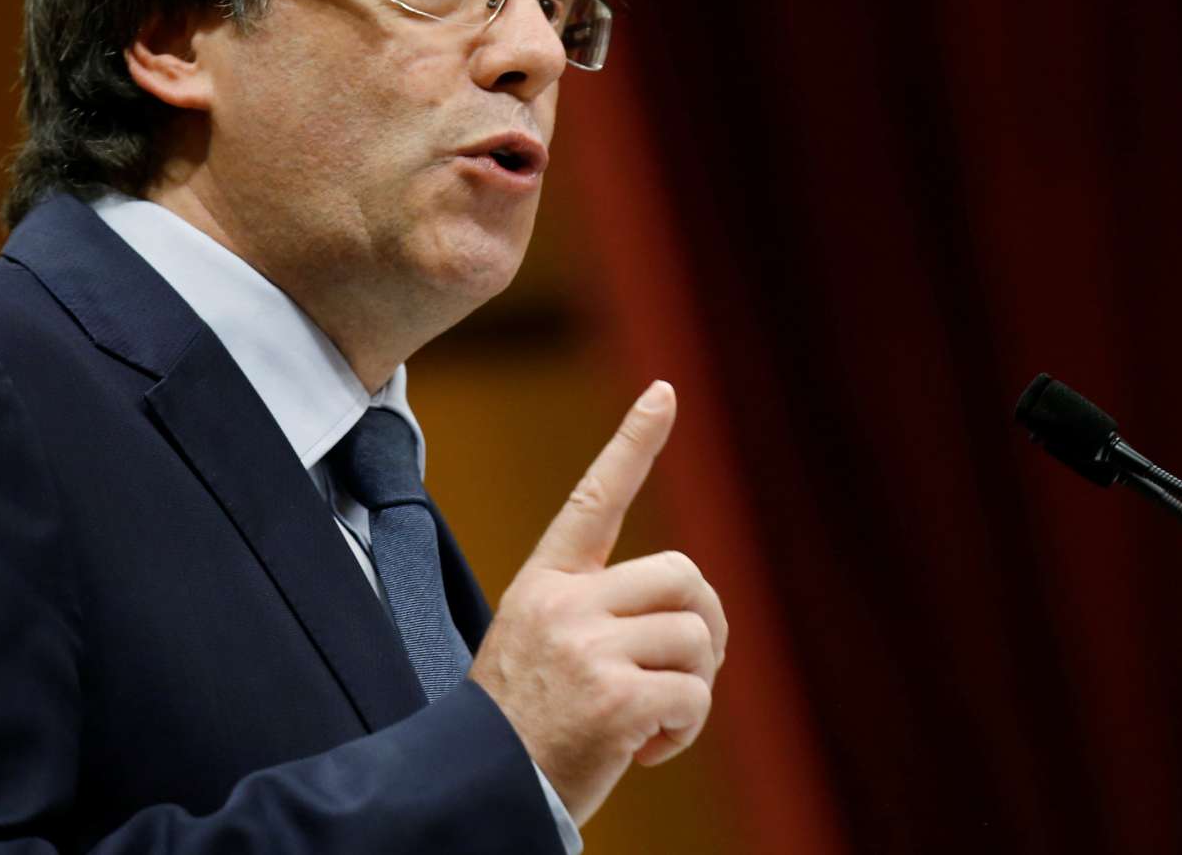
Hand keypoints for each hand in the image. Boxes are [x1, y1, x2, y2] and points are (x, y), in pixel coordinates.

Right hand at [468, 380, 727, 824]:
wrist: (476, 789)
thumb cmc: (517, 728)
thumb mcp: (541, 646)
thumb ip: (600, 615)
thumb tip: (689, 616)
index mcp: (545, 584)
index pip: (594, 497)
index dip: (633, 442)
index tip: (665, 391)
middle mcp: (565, 604)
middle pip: (683, 575)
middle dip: (705, 623)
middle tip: (687, 669)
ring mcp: (588, 649)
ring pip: (696, 636)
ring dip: (695, 684)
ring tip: (653, 719)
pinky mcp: (614, 698)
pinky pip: (693, 695)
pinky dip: (684, 729)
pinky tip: (644, 750)